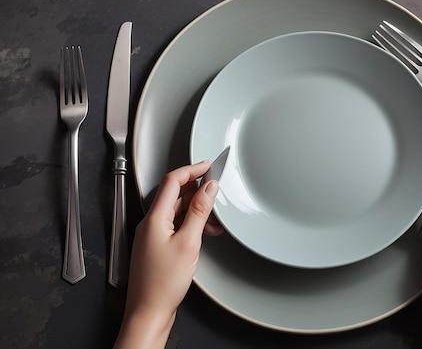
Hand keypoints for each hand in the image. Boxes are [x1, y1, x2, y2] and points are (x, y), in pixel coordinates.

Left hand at [114, 161, 222, 348]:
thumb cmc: (162, 284)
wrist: (149, 312)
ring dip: (197, 210)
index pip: (172, 181)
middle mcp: (150, 223)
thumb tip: (209, 188)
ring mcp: (153, 235)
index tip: (208, 165)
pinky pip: (176, 224)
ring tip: (214, 221)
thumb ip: (200, 212)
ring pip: (177, 210)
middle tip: (216, 192)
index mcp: (154, 218)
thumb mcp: (189, 242)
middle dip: (198, 191)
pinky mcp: (158, 246)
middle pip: (175, 195)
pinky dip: (192, 224)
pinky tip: (205, 232)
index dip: (191, 169)